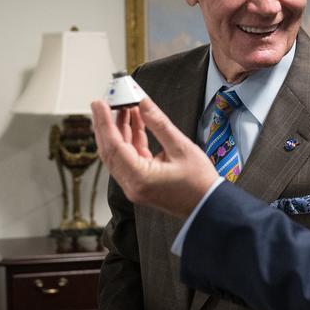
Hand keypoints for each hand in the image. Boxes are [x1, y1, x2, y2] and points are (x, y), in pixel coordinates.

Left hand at [91, 99, 217, 218]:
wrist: (209, 206)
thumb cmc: (200, 184)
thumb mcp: (181, 148)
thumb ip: (159, 124)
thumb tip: (144, 104)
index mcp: (139, 178)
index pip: (113, 146)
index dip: (105, 122)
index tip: (99, 104)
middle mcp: (132, 185)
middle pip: (110, 150)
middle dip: (106, 125)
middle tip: (104, 103)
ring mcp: (135, 185)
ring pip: (118, 153)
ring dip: (120, 130)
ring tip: (125, 108)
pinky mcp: (141, 183)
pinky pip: (129, 158)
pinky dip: (130, 140)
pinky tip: (135, 122)